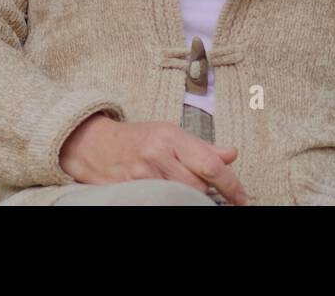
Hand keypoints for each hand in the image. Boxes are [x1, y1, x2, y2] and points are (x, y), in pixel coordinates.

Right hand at [58, 113, 248, 204]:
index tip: (241, 198)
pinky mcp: (130, 191)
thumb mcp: (170, 133)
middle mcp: (157, 155)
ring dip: (188, 198)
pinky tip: (170, 197)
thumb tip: (231, 154)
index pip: (210, 163)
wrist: (93, 145)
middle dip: (206, 192)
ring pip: (181, 197)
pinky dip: (171, 201)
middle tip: (207, 193)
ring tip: (183, 191)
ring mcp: (142, 175)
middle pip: (197, 185)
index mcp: (170, 137)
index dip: (231, 184)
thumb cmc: (135, 138)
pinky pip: (161, 202)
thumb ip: (202, 147)